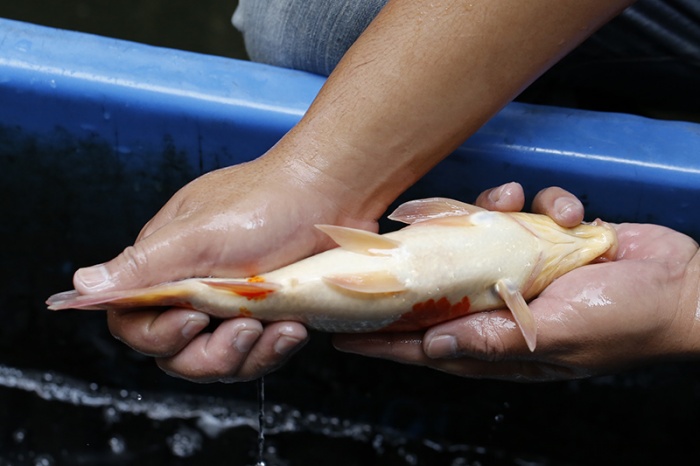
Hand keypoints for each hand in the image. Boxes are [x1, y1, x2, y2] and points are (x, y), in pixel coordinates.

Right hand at [73, 155, 376, 382]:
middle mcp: (194, 289)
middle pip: (178, 354)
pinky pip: (258, 353)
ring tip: (279, 327)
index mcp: (165, 266)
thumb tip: (81, 285)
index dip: (158, 335)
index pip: (134, 322)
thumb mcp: (198, 233)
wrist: (334, 191)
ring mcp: (233, 305)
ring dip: (248, 355)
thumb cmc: (267, 202)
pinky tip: (294, 328)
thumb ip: (143, 266)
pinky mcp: (268, 315)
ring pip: (221, 361)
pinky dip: (275, 349)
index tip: (194, 320)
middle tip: (245, 330)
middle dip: (210, 355)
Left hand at [333, 184, 699, 380]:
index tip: (341, 333)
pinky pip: (524, 218)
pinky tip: (568, 211)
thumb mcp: (557, 335)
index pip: (425, 344)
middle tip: (407, 232)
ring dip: (494, 215)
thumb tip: (433, 347)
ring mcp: (522, 273)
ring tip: (515, 203)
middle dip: (429, 256)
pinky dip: (544, 206)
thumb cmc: (626, 320)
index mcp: (499, 342)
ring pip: (478, 240)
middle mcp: (502, 307)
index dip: (383, 341)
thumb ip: (494, 340)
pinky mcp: (546, 243)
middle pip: (441, 285)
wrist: (685, 285)